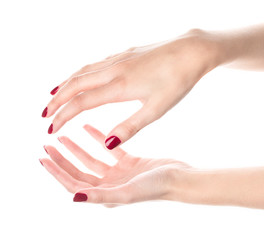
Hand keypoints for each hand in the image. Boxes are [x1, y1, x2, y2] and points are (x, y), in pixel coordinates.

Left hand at [40, 124, 190, 205]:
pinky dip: (97, 139)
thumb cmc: (157, 187)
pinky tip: (88, 129)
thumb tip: (74, 197)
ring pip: (91, 160)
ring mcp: (118, 174)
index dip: (56, 171)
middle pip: (78, 171)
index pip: (73, 183)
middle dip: (62, 159)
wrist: (179, 178)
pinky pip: (108, 150)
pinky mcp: (128, 163)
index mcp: (105, 195)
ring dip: (77, 149)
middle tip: (48, 143)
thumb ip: (101, 195)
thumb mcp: (127, 192)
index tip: (42, 156)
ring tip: (64, 136)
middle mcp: (108, 186)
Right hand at [42, 29, 222, 148]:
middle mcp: (114, 69)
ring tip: (56, 95)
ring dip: (67, 84)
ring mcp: (120, 58)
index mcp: (120, 86)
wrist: (192, 51)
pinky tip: (85, 76)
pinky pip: (96, 63)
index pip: (81, 102)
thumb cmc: (177, 81)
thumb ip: (131, 126)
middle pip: (75, 84)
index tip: (51, 128)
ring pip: (84, 71)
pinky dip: (82, 72)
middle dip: (57, 100)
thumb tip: (107, 144)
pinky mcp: (127, 53)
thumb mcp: (156, 109)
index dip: (63, 115)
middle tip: (45, 113)